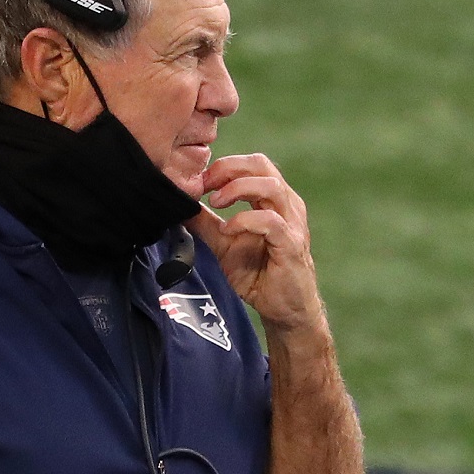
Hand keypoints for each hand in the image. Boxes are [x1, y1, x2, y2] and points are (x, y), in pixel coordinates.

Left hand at [187, 154, 325, 335]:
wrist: (282, 308)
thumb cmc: (258, 274)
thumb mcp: (223, 245)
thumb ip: (205, 224)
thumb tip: (180, 207)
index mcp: (273, 200)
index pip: (253, 164)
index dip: (224, 166)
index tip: (200, 181)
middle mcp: (286, 205)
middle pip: (262, 165)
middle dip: (229, 169)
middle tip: (205, 184)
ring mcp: (292, 224)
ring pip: (271, 186)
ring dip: (237, 189)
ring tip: (215, 203)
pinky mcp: (292, 245)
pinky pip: (271, 221)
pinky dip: (245, 220)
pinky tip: (227, 230)